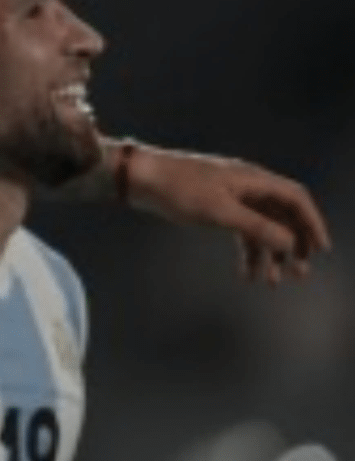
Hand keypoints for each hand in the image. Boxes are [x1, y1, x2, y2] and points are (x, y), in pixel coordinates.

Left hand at [125, 145, 330, 284]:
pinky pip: (240, 230)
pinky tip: (245, 274)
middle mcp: (247, 185)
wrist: (140, 178)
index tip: (321, 250)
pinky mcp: (213, 206)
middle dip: (293, 245)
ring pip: (261, 227)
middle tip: (298, 275)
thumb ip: (256, 227)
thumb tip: (290, 243)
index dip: (312, 223)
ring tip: (271, 283)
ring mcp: (230, 196)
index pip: (296, 199)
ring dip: (268, 254)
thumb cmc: (178, 189)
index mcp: (253, 179)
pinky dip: (246, 251)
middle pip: (282, 216)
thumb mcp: (219, 211)